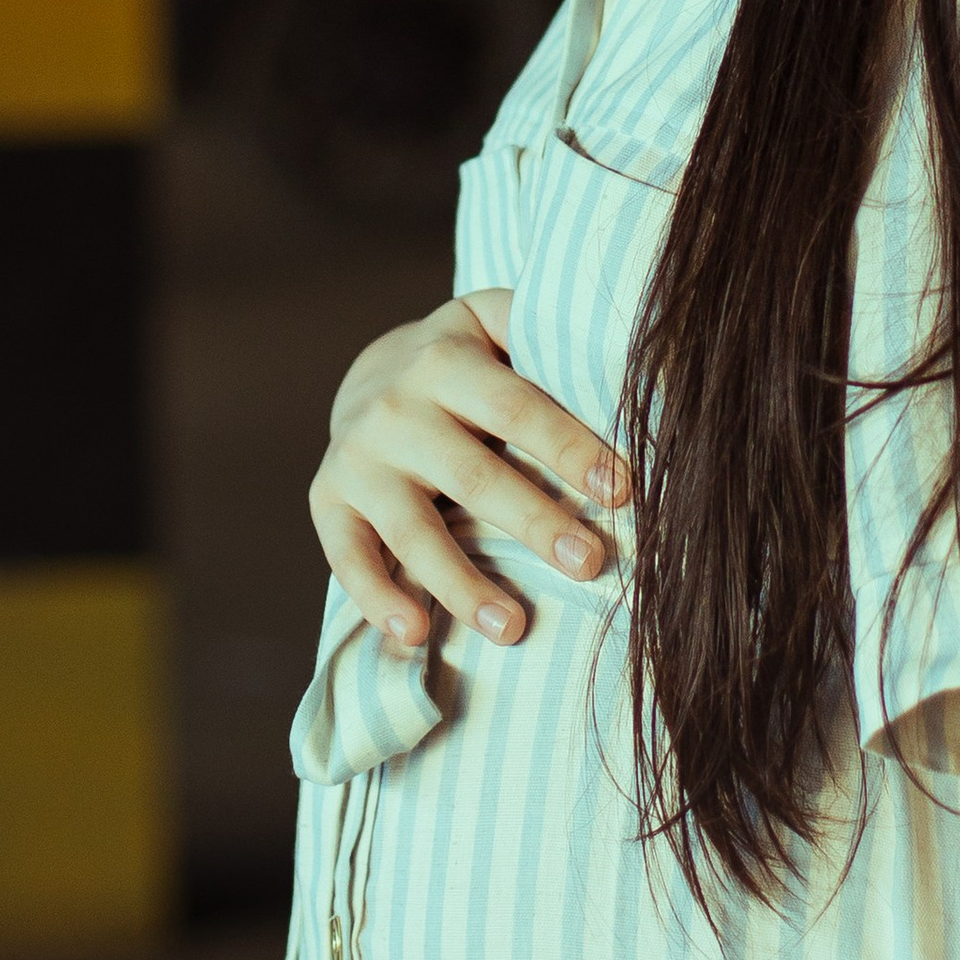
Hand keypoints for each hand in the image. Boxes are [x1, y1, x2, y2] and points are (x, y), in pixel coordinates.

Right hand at [311, 289, 628, 652]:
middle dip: (534, 522)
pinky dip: (377, 598)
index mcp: (447, 359)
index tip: (621, 490)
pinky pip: (349, 558)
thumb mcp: (494, 326)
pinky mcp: (327, 500)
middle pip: (472, 475)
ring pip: (412, 530)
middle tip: (589, 564)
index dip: (568, 447)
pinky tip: (416, 633)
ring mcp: (358, 457)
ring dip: (463, 584)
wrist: (370, 373)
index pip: (515, 407)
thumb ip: (544, 337)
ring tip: (514, 628)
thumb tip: (631, 372)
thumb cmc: (464, 364)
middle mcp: (396, 406)